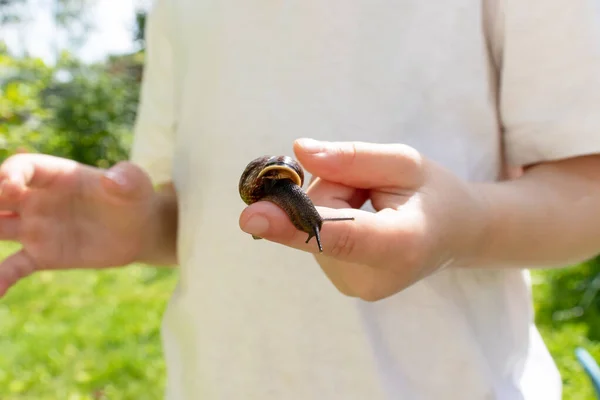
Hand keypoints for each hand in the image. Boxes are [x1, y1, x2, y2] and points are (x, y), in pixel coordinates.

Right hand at [0, 153, 158, 296]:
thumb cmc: (136, 198)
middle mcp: (37, 199)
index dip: (9, 175)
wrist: (140, 230)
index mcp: (55, 175)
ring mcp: (36, 227)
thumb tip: (113, 181)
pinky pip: (12, 267)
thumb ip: (127, 179)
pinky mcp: (43, 254)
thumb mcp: (137, 185)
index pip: (21, 168)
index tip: (6, 187)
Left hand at [239, 139, 489, 300]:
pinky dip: (329, 221)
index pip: (341, 235)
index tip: (251, 217)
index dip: (294, 225)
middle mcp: (373, 276)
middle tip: (373, 188)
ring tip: (373, 206)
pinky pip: (314, 239)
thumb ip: (353, 158)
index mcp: (401, 243)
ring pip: (312, 226)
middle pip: (318, 219)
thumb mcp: (404, 161)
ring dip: (331, 205)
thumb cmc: (433, 194)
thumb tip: (300, 151)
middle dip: (332, 190)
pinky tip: (362, 221)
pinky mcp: (344, 285)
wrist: (455, 234)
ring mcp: (355, 287)